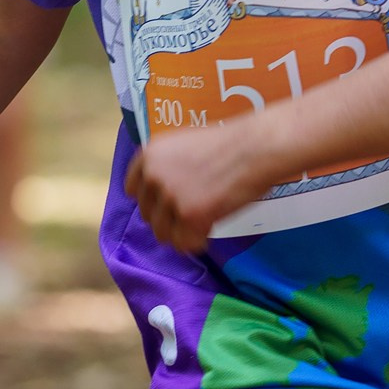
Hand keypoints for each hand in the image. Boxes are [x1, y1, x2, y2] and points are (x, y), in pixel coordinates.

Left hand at [125, 119, 273, 250]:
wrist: (255, 148)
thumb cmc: (229, 144)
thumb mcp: (184, 144)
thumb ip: (166, 166)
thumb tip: (158, 194)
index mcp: (149, 155)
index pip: (133, 190)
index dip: (151, 200)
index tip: (165, 205)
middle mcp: (154, 175)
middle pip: (147, 215)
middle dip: (168, 218)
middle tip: (191, 214)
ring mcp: (171, 197)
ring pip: (163, 234)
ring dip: (181, 233)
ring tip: (201, 224)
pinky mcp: (190, 216)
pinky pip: (185, 244)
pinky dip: (197, 242)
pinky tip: (209, 231)